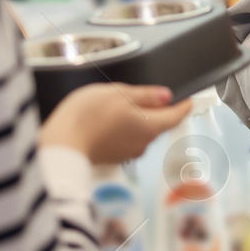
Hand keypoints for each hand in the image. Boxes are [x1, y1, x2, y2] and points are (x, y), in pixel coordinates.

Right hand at [39, 84, 193, 166]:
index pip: (178, 116)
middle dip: (155, 109)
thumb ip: (146, 95)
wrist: (61, 144)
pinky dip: (122, 129)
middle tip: (142, 94)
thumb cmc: (88, 116)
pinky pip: (126, 139)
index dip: (184, 104)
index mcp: (151, 126)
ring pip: (142, 132)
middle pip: (159, 124)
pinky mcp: (114, 157)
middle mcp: (144, 143)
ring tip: (117, 105)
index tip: (188, 97)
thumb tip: (166, 96)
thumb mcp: (120, 93)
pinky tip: (107, 121)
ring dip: (137, 119)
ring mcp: (129, 152)